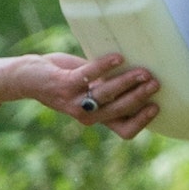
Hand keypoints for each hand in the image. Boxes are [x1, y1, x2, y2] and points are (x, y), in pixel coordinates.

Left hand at [0, 52, 159, 138]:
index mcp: (98, 118)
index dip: (142, 122)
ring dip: (127, 82)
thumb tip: (142, 77)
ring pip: (106, 95)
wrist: (31, 78)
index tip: (157, 106)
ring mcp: (75, 100)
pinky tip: (118, 57)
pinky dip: (104, 66)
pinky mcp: (64, 83)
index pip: (125, 131)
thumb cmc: (67, 81)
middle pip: (119, 111)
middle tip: (155, 82)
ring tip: (143, 70)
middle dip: (139, 97)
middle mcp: (87, 114)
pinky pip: (88, 75)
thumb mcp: (90, 92)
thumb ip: (110, 91)